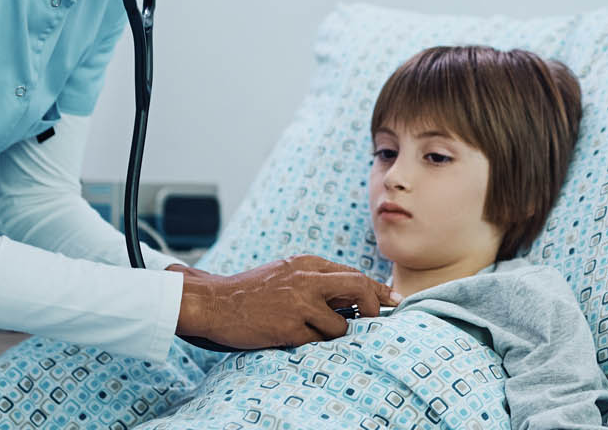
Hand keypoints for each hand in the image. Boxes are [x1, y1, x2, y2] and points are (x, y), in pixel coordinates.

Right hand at [168, 256, 399, 349]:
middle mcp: (307, 279)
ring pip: (341, 325)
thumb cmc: (251, 291)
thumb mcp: (286, 273)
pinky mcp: (290, 327)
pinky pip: (317, 341)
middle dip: (373, 306)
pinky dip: (312, 343)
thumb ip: (317, 280)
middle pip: (359, 287)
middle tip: (375, 319)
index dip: (376, 289)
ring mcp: (300, 303)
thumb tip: (355, 295)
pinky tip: (291, 336)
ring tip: (308, 331)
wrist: (214, 302)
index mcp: (307, 264)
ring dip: (333, 334)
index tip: (392, 300)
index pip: (353, 274)